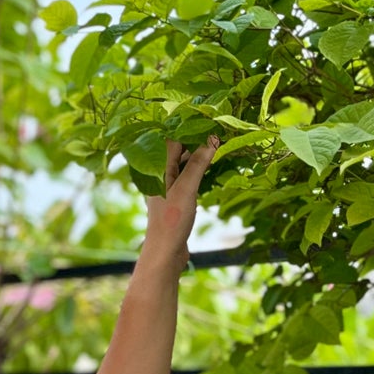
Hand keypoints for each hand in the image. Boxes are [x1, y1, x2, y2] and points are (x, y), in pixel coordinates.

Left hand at [142, 133, 221, 272]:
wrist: (165, 253)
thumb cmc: (171, 221)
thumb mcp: (187, 190)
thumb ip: (197, 164)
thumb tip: (211, 140)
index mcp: (156, 169)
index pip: (171, 139)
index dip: (188, 128)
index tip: (208, 120)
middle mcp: (158, 175)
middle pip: (176, 150)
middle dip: (194, 140)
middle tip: (216, 131)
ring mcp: (166, 187)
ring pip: (182, 164)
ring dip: (197, 155)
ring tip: (217, 145)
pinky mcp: (174, 198)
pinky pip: (186, 177)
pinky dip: (197, 170)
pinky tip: (210, 168)